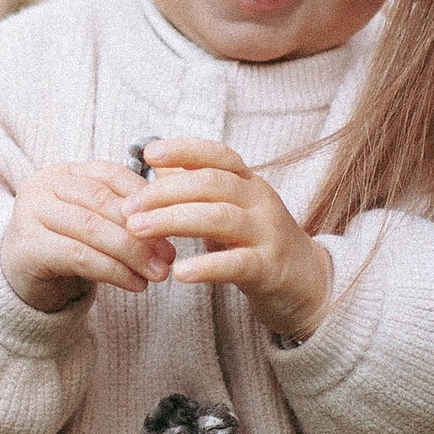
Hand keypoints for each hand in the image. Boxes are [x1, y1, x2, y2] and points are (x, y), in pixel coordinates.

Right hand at [0, 159, 165, 312]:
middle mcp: (43, 185)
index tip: (174, 222)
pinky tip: (135, 284)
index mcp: (63, 172)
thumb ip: (125, 214)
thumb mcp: (95, 224)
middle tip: (170, 256)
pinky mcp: (26, 247)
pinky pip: (78, 256)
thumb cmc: (66, 248)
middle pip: (102, 201)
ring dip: (131, 253)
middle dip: (142, 230)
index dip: (145, 198)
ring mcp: (29, 213)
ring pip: (91, 228)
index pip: (111, 174)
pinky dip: (112, 271)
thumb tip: (175, 219)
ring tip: (157, 273)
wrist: (19, 280)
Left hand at [130, 136, 331, 342]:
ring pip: (219, 218)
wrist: (306, 283)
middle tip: (127, 208)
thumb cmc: (257, 242)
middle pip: (211, 184)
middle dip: (164, 193)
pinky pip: (236, 264)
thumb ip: (198, 188)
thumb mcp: (231, 209)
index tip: (148, 153)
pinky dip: (206, 266)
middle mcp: (260, 201)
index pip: (218, 155)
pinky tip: (179, 273)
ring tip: (137, 231)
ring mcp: (267, 233)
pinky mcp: (269, 268)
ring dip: (173, 221)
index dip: (183, 150)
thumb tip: (158, 165)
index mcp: (248, 183)